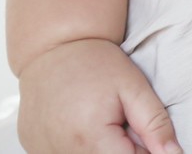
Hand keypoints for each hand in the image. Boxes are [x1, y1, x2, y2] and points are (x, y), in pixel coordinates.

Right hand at [17, 39, 182, 153]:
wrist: (53, 49)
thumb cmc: (94, 63)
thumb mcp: (134, 88)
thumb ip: (155, 124)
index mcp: (90, 139)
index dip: (144, 150)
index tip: (139, 129)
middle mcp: (62, 152)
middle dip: (123, 148)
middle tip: (119, 120)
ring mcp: (45, 152)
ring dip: (102, 147)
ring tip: (98, 120)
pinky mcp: (36, 150)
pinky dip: (81, 145)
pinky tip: (80, 124)